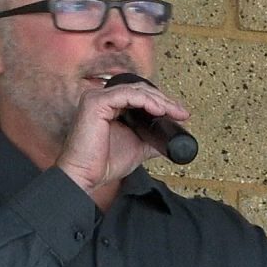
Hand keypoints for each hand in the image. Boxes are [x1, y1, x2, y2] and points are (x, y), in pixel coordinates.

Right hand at [57, 76, 190, 197]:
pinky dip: (145, 101)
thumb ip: (151, 137)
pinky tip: (158, 110)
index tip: (180, 114)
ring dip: (159, 100)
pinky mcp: (95, 102)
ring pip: (136, 90)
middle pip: (141, 90)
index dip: (162, 102)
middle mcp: (102, 98)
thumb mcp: (137, 147)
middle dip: (165, 101)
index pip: (140, 95)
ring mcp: (97, 98)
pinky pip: (127, 95)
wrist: (85, 176)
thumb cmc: (103, 163)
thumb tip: (170, 136)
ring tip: (173, 112)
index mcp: (110, 106)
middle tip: (181, 113)